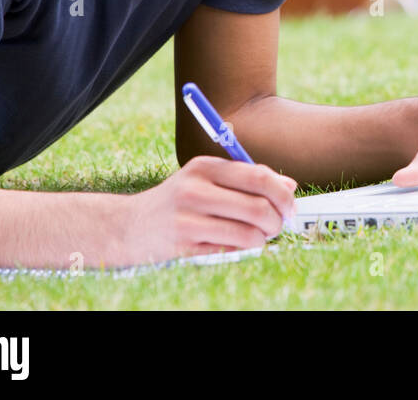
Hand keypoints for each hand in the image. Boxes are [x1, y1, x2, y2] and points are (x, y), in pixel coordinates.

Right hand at [118, 156, 295, 265]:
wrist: (127, 226)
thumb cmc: (179, 201)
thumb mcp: (207, 180)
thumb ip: (247, 179)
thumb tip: (289, 186)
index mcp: (205, 167)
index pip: (259, 177)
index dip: (282, 194)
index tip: (289, 206)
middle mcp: (195, 189)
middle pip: (258, 206)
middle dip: (277, 220)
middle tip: (278, 225)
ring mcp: (188, 218)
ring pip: (248, 232)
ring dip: (263, 238)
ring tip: (260, 237)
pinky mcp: (183, 245)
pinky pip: (230, 249)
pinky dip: (243, 249)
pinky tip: (239, 244)